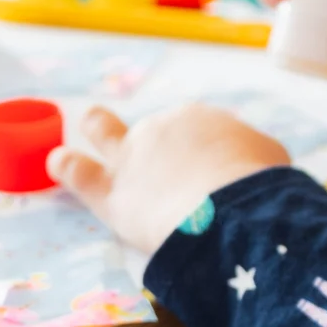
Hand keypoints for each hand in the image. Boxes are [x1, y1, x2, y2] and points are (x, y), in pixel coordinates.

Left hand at [50, 104, 289, 261]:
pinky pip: (80, 173)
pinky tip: (57, 162)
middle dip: (158, 136)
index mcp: (203, 120)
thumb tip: (249, 170)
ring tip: (90, 120)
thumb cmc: (258, 185)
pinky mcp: (111, 193)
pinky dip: (67, 167)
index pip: (198, 131)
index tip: (217, 173)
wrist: (227, 207)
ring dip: (99, 126)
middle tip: (164, 152)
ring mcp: (132, 157)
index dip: (205, 152)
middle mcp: (163, 129)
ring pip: (106, 133)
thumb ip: (251, 158)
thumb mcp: (269, 160)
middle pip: (155, 129)